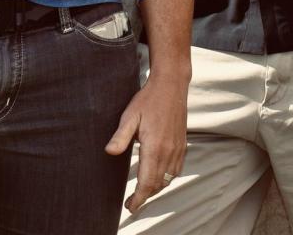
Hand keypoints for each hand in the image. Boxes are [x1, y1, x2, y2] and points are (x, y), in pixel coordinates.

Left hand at [105, 71, 187, 212]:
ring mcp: (178, 149)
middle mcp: (168, 152)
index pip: (147, 182)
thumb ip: (120, 137)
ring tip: (143, 192)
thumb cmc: (148, 100)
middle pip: (157, 185)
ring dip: (156, 188)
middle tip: (132, 203)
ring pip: (168, 179)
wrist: (171, 86)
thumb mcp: (130, 116)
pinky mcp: (183, 145)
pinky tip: (159, 176)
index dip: (138, 198)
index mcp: (154, 148)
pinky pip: (176, 170)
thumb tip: (109, 152)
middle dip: (145, 197)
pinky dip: (167, 178)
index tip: (130, 207)